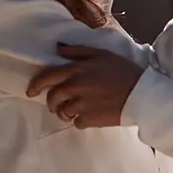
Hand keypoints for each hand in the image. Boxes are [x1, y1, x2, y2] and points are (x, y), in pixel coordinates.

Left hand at [28, 45, 142, 126]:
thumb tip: (58, 49)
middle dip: (51, 102)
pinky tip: (89, 115)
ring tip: (73, 111)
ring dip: (65, 113)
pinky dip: (80, 121)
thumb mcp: (101, 54)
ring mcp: (81, 105)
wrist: (142, 93)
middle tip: (56, 104)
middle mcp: (75, 87)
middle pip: (52, 98)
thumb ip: (77, 51)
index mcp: (76, 70)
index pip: (47, 77)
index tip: (31, 91)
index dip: (35, 85)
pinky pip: (77, 123)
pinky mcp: (90, 119)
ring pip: (63, 112)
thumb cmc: (123, 71)